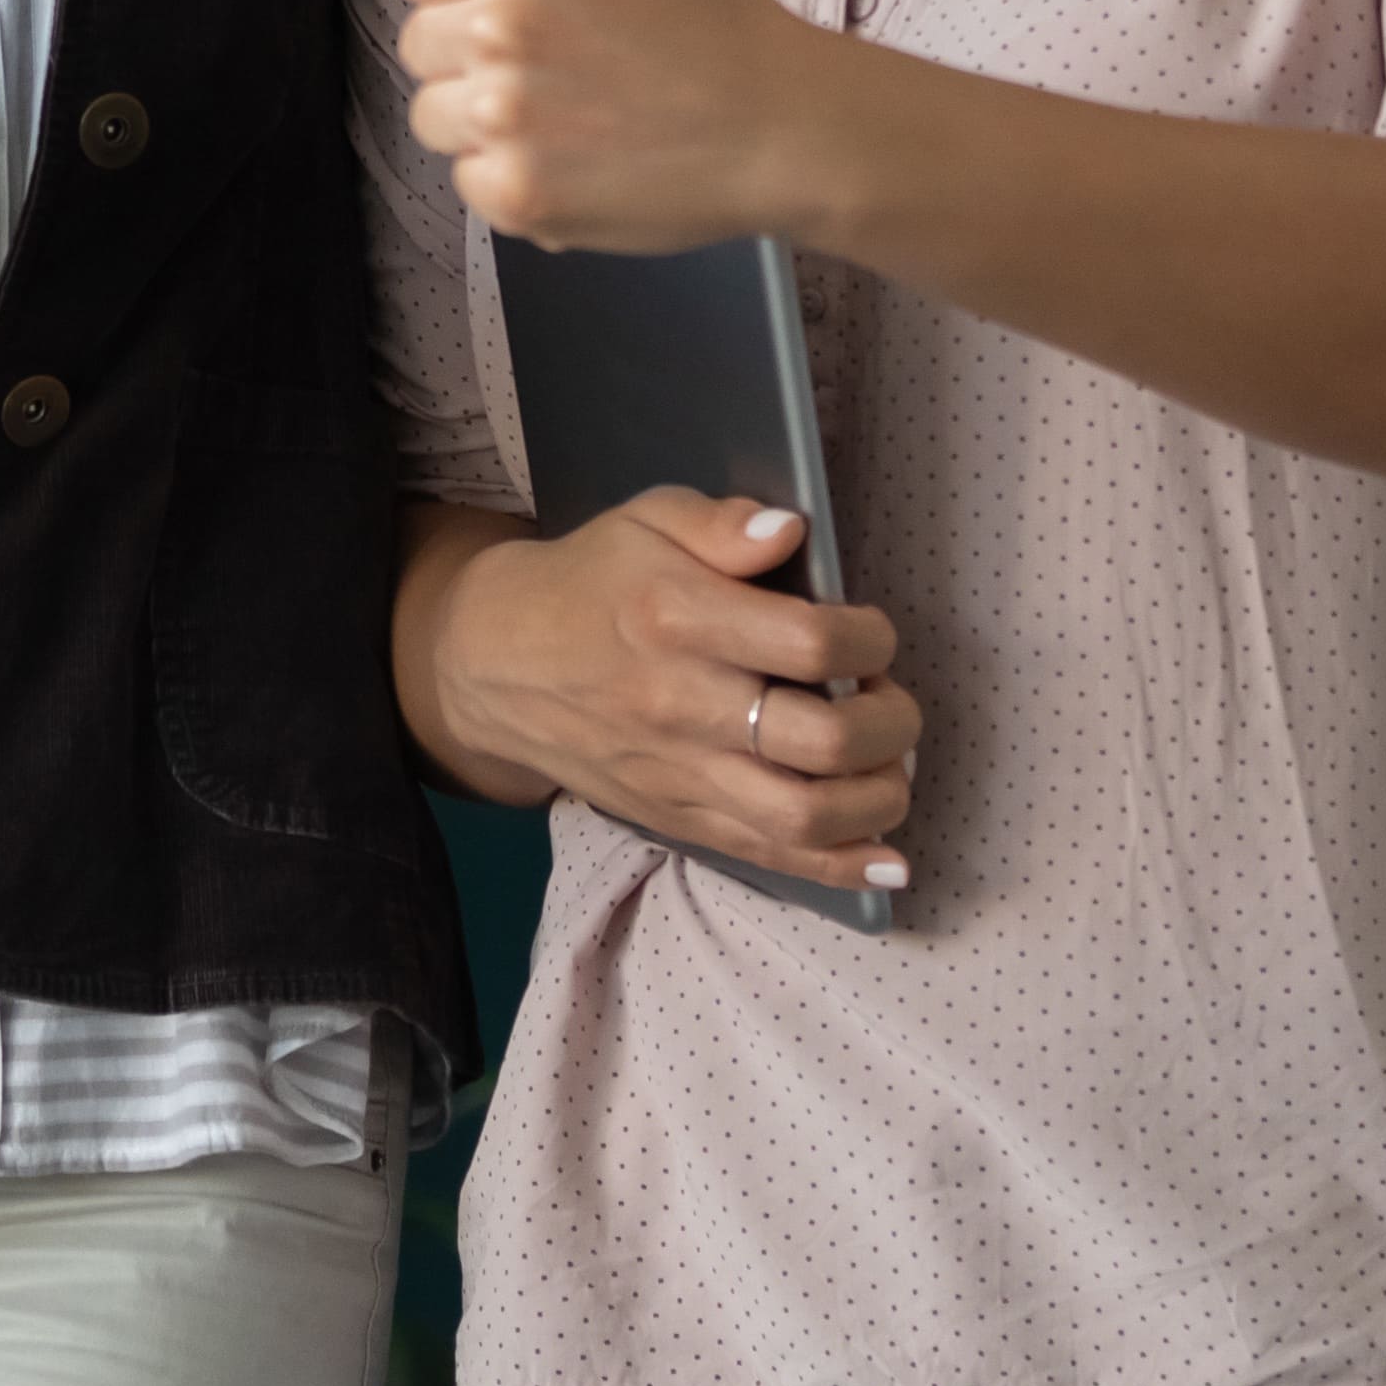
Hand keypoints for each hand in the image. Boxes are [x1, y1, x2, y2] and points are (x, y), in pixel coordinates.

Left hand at [388, 0, 841, 250]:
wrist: (784, 123)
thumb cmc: (715, 8)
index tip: (532, 7)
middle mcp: (500, 24)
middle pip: (420, 45)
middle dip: (476, 55)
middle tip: (564, 62)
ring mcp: (505, 113)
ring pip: (435, 116)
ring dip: (488, 121)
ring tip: (571, 110)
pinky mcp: (518, 190)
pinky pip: (468, 182)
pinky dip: (516, 180)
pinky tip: (580, 157)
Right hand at [425, 495, 919, 893]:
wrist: (495, 664)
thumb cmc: (590, 583)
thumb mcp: (646, 520)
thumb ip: (722, 523)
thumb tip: (790, 533)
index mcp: (679, 619)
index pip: (811, 642)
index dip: (870, 639)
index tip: (871, 633)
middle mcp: (683, 705)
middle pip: (822, 742)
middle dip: (891, 724)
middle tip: (890, 700)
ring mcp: (680, 773)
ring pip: (804, 815)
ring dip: (878, 797)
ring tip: (889, 764)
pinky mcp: (676, 819)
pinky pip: (769, 857)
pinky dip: (840, 865)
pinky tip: (887, 857)